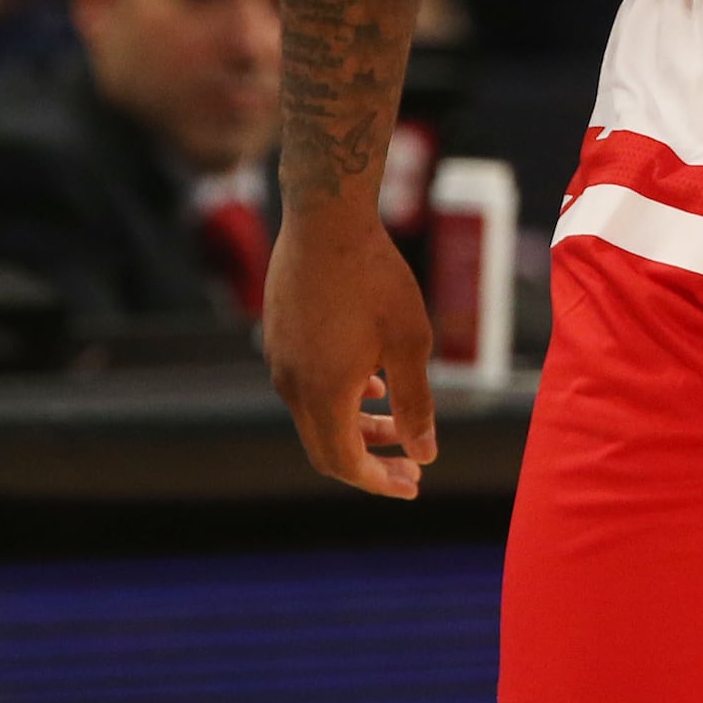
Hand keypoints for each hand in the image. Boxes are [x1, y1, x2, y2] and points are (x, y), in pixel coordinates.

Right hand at [261, 201, 436, 497]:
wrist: (326, 218)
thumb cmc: (376, 277)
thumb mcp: (410, 342)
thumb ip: (416, 404)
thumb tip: (425, 454)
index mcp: (322, 393)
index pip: (345, 462)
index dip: (379, 481)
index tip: (412, 485)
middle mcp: (291, 384)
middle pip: (326, 447)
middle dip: (370, 461)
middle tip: (409, 466)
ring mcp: (278, 359)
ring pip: (315, 414)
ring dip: (355, 425)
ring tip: (394, 419)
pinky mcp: (277, 335)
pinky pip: (306, 384)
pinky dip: (339, 396)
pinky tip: (369, 379)